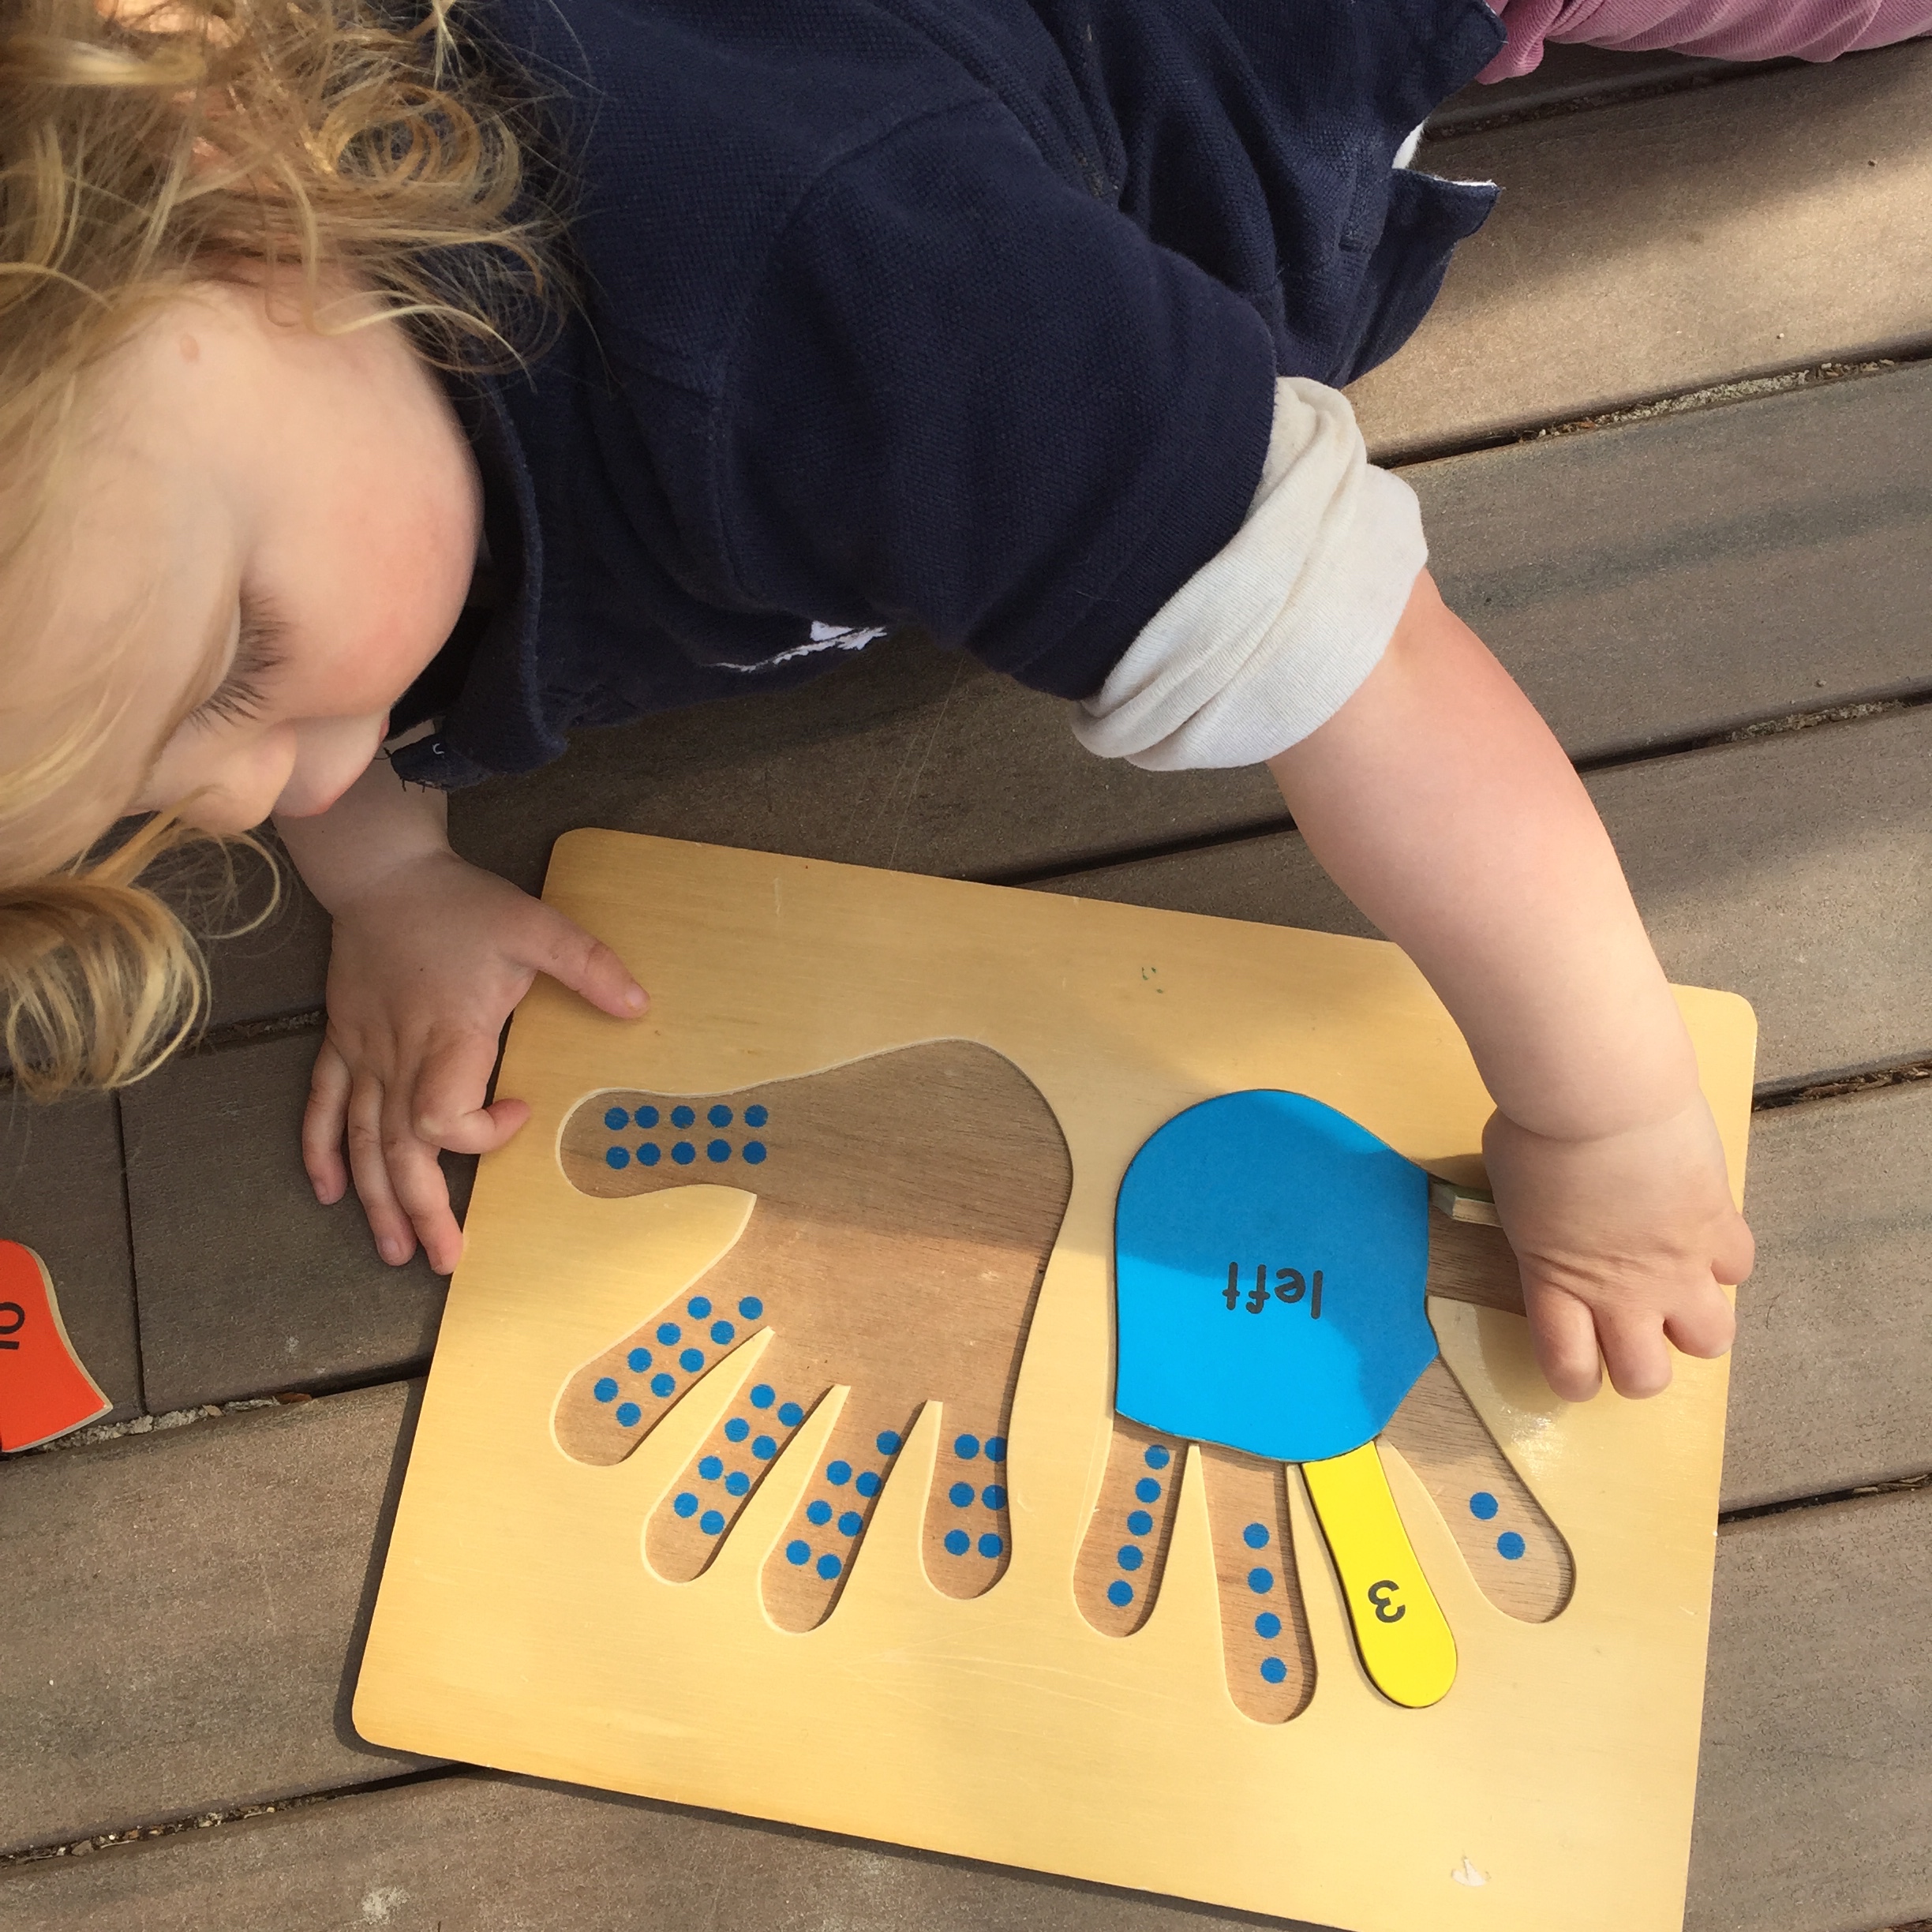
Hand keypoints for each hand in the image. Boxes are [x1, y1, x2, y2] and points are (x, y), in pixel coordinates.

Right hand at [303, 850, 646, 1272]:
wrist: (381, 871)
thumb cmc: (459, 904)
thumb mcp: (535, 926)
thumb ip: (587, 966)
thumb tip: (640, 1006)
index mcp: (448, 1035)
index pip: (443, 1117)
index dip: (480, 1134)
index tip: (520, 1111)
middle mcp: (399, 1056)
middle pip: (401, 1151)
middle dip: (422, 1211)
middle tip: (444, 1260)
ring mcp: (364, 1052)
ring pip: (361, 1141)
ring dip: (376, 1200)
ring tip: (392, 1250)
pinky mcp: (343, 1040)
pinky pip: (322, 1104)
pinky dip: (321, 1150)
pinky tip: (329, 1191)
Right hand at [551, 1041, 1071, 1631]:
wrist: (997, 1108)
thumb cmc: (882, 1117)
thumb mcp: (781, 1124)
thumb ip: (685, 1137)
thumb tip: (574, 1139)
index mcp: (770, 1275)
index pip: (684, 1339)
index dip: (635, 1382)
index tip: (579, 1435)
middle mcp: (824, 1336)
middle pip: (755, 1427)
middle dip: (713, 1490)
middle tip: (671, 1559)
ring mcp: (899, 1360)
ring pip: (851, 1462)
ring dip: (825, 1530)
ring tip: (792, 1610)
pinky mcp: (977, 1370)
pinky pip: (970, 1452)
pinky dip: (964, 1511)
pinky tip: (961, 1573)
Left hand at [1482, 1096, 1751, 1401]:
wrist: (1600, 1093)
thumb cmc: (1534, 1129)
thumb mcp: (1513, 1191)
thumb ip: (1541, 1226)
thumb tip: (1555, 1218)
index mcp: (1556, 1284)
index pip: (1570, 1369)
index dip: (1577, 1378)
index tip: (1579, 1360)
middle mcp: (1620, 1292)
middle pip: (1646, 1378)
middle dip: (1643, 1365)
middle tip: (1634, 1326)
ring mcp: (1677, 1265)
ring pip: (1711, 1341)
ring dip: (1696, 1324)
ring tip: (1679, 1289)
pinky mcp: (1719, 1227)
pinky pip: (1738, 1270)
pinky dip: (1723, 1257)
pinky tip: (1703, 1228)